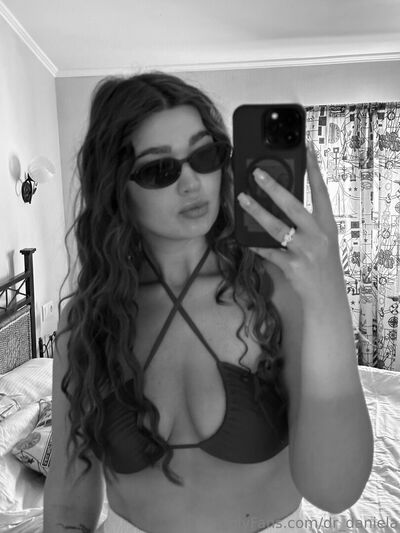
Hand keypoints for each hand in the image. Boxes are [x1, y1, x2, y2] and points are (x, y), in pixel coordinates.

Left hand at [237, 144, 343, 303]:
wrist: (326, 297)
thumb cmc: (322, 265)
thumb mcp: (322, 240)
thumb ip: (305, 223)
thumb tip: (279, 202)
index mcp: (327, 225)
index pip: (321, 192)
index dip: (314, 170)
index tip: (306, 149)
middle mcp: (318, 235)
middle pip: (293, 206)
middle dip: (273, 188)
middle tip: (257, 173)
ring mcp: (305, 251)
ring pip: (276, 227)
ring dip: (256, 212)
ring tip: (242, 199)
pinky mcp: (292, 266)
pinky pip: (268, 251)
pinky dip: (256, 244)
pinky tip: (245, 238)